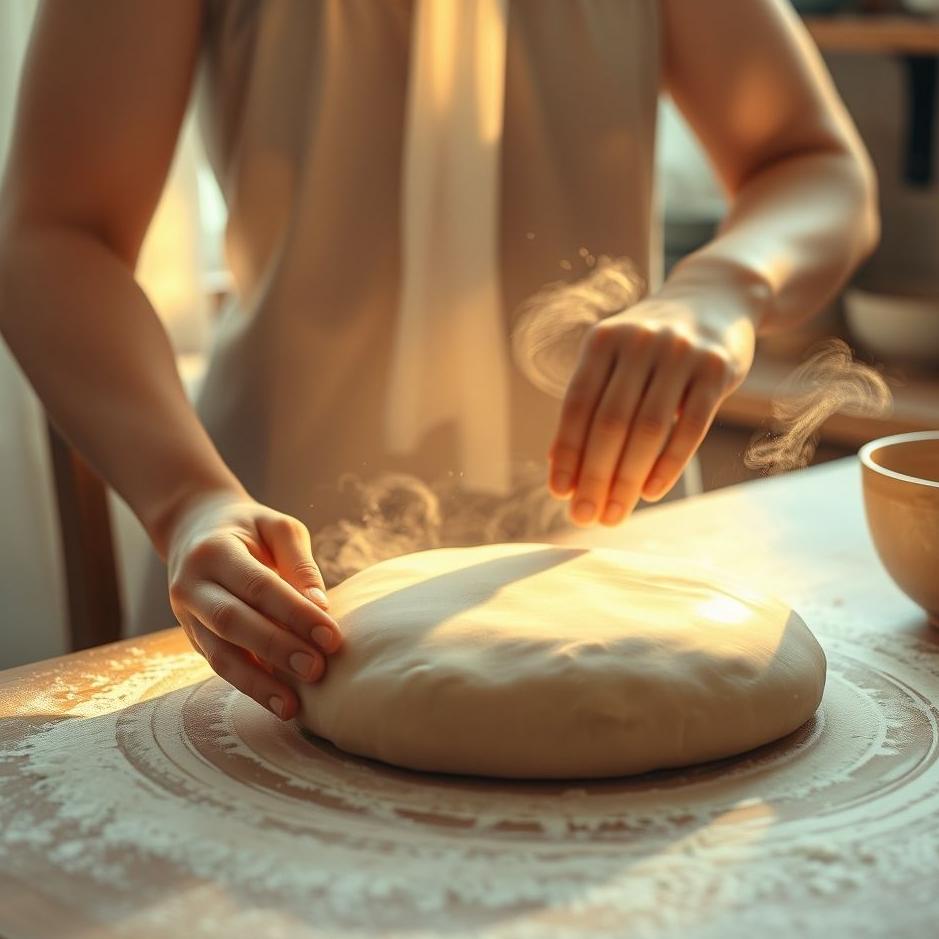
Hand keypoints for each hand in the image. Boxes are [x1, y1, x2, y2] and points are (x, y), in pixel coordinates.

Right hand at [165, 490, 340, 719]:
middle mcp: (191, 585)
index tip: (331, 635)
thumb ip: (299, 563)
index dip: (295, 613)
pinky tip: (276, 700)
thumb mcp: (277, 528)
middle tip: (317, 669)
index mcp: (214, 551)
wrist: (195, 528)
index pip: (258, 586)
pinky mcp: (193, 636)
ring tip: (292, 706)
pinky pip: (219, 664)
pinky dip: (248, 684)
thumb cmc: (249, 528)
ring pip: (218, 654)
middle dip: (276, 649)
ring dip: (256, 683)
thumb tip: (321, 605)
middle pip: (233, 622)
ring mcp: (186, 615)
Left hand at [548, 293, 754, 525]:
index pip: (577, 405)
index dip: (566, 452)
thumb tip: (560, 469)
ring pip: (648, 429)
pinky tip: (650, 492)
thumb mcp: (615, 360)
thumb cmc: (653, 347)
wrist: (716, 299)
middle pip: (610, 422)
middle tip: (586, 516)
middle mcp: (639, 342)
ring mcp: (680, 353)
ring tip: (614, 514)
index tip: (560, 493)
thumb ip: (590, 406)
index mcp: (603, 341)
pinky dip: (667, 466)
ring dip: (627, 480)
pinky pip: (690, 428)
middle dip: (595, 476)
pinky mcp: (716, 369)